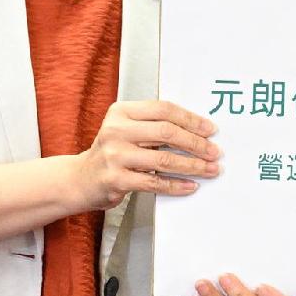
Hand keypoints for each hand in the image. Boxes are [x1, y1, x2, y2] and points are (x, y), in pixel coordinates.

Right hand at [71, 99, 219, 210]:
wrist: (80, 179)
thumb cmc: (111, 153)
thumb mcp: (126, 130)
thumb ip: (153, 125)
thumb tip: (197, 131)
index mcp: (121, 112)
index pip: (163, 109)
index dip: (190, 119)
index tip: (210, 129)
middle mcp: (116, 130)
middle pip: (167, 132)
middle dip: (196, 143)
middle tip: (215, 152)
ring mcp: (115, 155)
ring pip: (164, 159)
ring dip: (193, 166)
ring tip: (210, 169)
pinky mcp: (116, 179)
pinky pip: (154, 182)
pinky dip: (176, 185)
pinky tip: (191, 186)